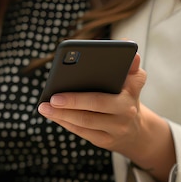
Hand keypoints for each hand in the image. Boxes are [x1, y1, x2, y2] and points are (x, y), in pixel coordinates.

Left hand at [37, 53, 175, 181]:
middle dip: (73, 100)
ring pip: (85, 121)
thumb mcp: (132, 81)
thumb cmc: (125, 97)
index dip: (102, 75)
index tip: (71, 74)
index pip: (115, 82)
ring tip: (44, 107)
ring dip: (62, 114)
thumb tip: (125, 40)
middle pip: (96, 103)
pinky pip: (81, 132)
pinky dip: (64, 122)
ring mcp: (116, 128)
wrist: (137, 131)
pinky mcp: (105, 140)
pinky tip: (51, 115)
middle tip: (52, 97)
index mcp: (132, 90)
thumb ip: (128, 63)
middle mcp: (127, 110)